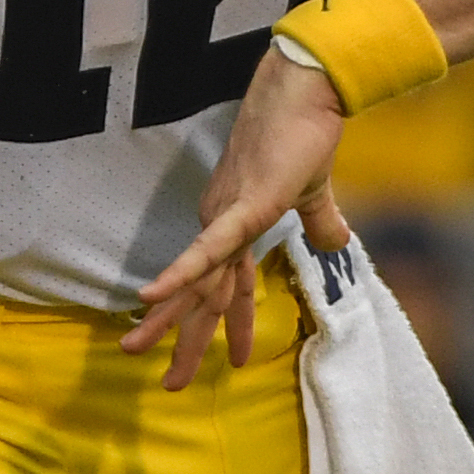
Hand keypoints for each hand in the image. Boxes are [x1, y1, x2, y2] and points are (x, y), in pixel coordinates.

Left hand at [124, 47, 351, 390]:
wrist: (305, 93)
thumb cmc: (305, 135)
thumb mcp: (315, 192)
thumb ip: (321, 221)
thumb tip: (338, 242)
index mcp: (234, 223)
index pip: (229, 286)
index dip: (230, 325)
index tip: (234, 360)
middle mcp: (220, 223)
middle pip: (200, 294)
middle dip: (180, 338)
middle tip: (165, 381)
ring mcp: (226, 216)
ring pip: (196, 281)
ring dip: (168, 320)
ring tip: (136, 349)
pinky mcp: (241, 207)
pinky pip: (206, 250)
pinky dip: (178, 274)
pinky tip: (150, 296)